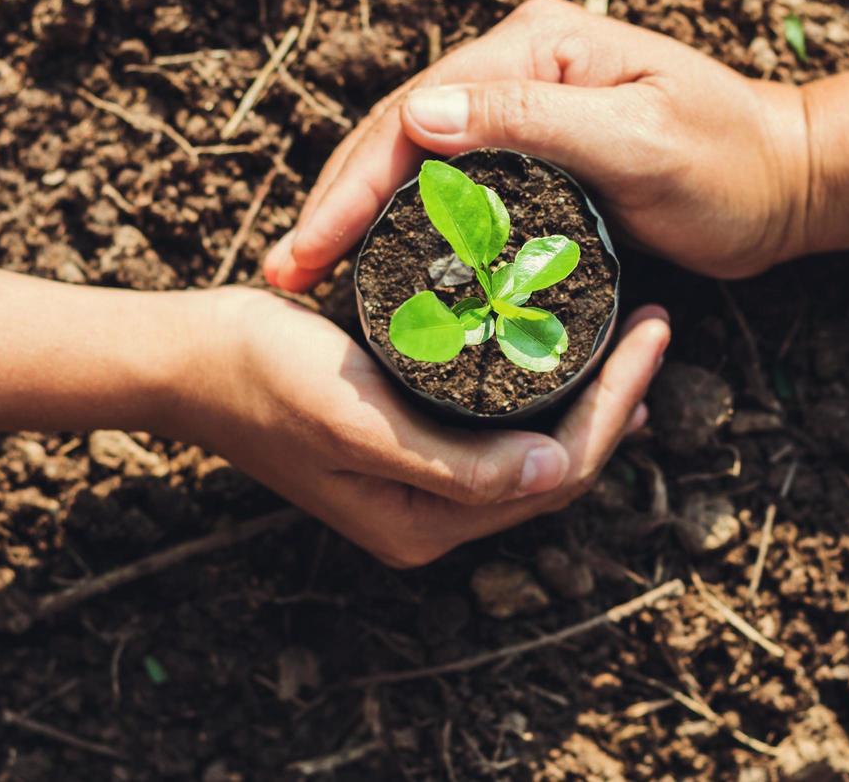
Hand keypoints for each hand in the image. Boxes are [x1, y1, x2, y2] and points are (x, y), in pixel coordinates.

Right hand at [163, 288, 669, 566]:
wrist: (193, 357)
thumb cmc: (264, 374)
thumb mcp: (355, 413)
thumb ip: (450, 460)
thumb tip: (552, 469)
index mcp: (423, 523)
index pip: (556, 473)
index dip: (616, 405)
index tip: (650, 331)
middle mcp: (429, 519)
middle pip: (556, 469)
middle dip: (617, 402)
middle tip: (655, 325)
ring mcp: (419, 490)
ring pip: (534, 453)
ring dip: (588, 400)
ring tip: (629, 340)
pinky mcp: (409, 452)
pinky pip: (499, 435)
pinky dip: (541, 397)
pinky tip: (563, 356)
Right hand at [264, 0, 813, 289]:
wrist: (786, 183)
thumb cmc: (729, 163)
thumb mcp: (637, 140)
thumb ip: (532, 119)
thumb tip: (419, 115)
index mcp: (536, 46)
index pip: (416, 110)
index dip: (353, 184)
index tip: (306, 249)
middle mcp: (519, 65)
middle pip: (400, 133)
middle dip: (336, 203)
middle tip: (284, 272)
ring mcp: (524, 106)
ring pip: (415, 160)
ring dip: (357, 215)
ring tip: (307, 272)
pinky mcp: (534, 150)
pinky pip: (450, 184)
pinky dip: (404, 222)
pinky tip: (372, 262)